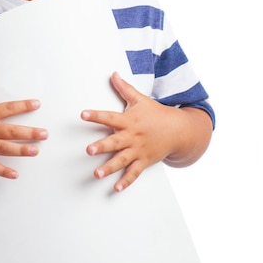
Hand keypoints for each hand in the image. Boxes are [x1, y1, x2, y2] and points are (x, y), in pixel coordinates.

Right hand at [0, 71, 48, 178]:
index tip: (37, 104)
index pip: (7, 108)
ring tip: (35, 151)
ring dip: (20, 150)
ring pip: (3, 147)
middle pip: (10, 130)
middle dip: (29, 132)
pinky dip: (2, 171)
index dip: (22, 106)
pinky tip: (14, 174)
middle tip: (44, 134)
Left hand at [81, 72, 191, 191]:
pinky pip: (134, 173)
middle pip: (115, 141)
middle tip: (88, 150)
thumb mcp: (140, 100)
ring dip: (109, 168)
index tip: (83, 114)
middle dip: (102, 146)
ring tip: (96, 174)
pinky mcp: (144, 161)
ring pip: (122, 160)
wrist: (179, 130)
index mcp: (129, 121)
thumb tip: (113, 74)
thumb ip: (124, 89)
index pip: (110, 117)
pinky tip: (116, 188)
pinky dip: (126, 181)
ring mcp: (139, 150)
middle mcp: (133, 136)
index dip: (96, 115)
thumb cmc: (156, 114)